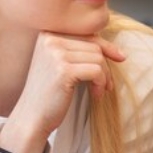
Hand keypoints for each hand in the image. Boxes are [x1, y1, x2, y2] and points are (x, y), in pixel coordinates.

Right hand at [0, 32, 125, 152]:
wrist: (32, 118)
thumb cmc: (50, 93)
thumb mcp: (62, 64)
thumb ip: (80, 51)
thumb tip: (117, 50)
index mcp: (48, 34)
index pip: (87, 34)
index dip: (106, 47)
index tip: (120, 58)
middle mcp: (50, 39)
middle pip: (94, 46)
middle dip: (105, 66)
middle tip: (106, 84)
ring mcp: (55, 54)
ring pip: (98, 58)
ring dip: (104, 77)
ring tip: (98, 90)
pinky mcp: (63, 70)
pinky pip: (97, 70)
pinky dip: (101, 83)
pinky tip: (96, 94)